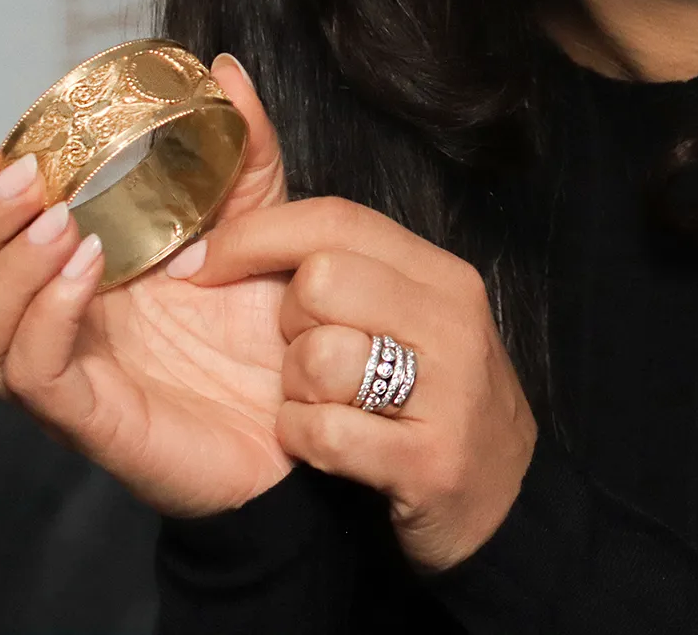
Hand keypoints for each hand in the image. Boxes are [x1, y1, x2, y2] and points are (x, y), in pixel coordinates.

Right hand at [0, 54, 294, 517]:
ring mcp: (63, 374)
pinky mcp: (93, 418)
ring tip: (59, 222)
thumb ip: (243, 145)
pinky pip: (29, 374)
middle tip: (23, 179)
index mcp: (62, 274)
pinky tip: (89, 272)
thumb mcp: (262, 215)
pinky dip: (44, 315)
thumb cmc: (270, 322)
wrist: (315, 409)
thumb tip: (226, 69)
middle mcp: (45, 325)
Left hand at [188, 196, 537, 571]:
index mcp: (438, 274)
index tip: (199, 264)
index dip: (254, 236)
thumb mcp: (407, 316)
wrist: (498, 503)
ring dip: (299, 390)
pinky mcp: (432, 460)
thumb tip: (244, 195)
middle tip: (304, 360)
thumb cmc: (426, 401)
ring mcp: (450, 388)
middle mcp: (452, 318)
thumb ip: (346, 263)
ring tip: (328, 406)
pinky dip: (306, 443)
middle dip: (287, 323)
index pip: (336, 219)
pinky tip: (328, 451)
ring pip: (322, 354)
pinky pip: (325, 432)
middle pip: (321, 279)